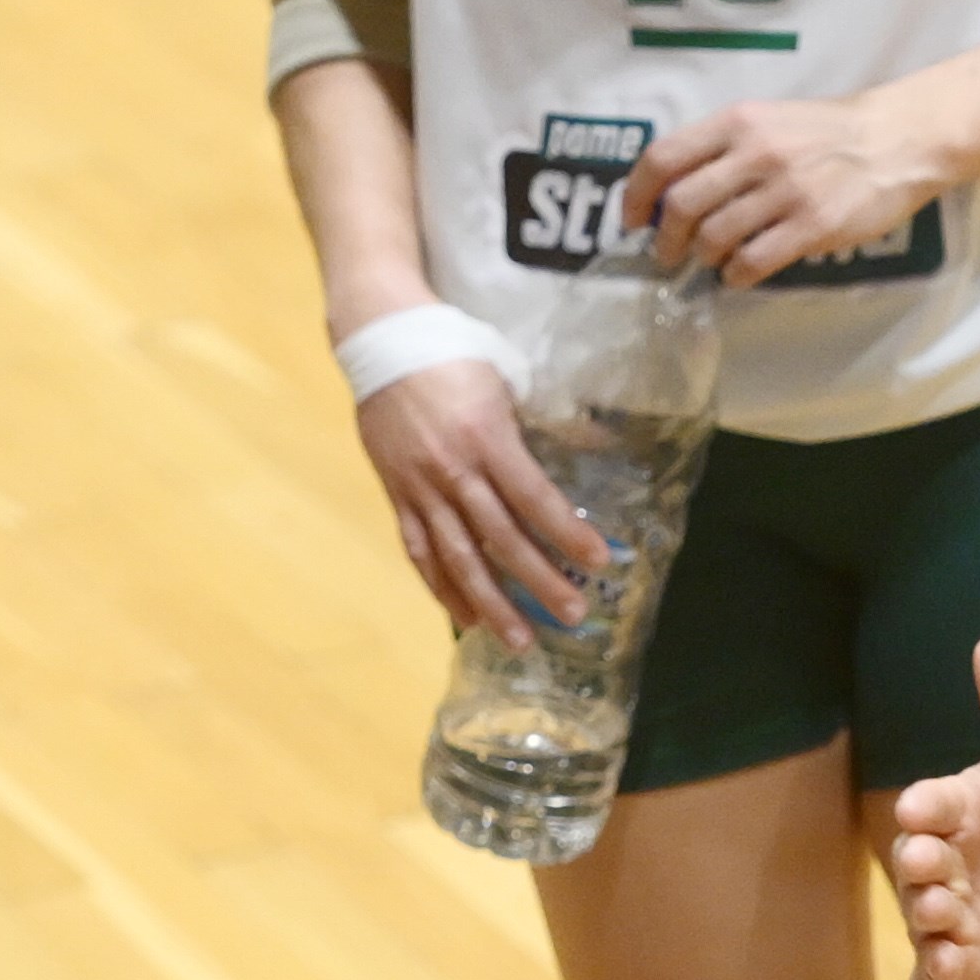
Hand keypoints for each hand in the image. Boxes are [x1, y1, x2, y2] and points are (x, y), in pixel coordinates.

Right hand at [351, 353, 604, 648]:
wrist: (380, 339)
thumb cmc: (452, 352)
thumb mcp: (505, 375)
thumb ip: (543, 419)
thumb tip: (596, 443)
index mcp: (487, 437)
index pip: (534, 497)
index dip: (567, 533)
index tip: (599, 562)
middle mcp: (453, 470)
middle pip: (500, 538)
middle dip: (539, 582)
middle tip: (573, 616)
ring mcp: (421, 488)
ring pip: (458, 558)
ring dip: (491, 604)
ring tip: (520, 640)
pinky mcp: (397, 495)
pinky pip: (420, 551)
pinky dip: (442, 588)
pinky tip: (465, 618)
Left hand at [624, 93, 944, 285]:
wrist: (896, 139)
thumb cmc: (827, 133)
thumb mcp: (768, 120)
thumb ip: (723, 149)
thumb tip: (674, 193)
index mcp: (738, 121)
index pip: (664, 158)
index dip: (637, 195)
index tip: (632, 221)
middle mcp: (755, 152)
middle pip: (682, 206)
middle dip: (666, 240)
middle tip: (669, 256)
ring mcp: (784, 189)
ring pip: (714, 238)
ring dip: (704, 259)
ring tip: (713, 262)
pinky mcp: (811, 224)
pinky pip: (753, 262)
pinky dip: (737, 276)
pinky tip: (742, 274)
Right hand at [885, 638, 979, 979]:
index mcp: (953, 814)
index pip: (931, 804)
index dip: (928, 807)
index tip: (921, 808)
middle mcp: (938, 863)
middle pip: (914, 859)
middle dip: (920, 859)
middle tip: (934, 859)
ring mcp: (942, 915)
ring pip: (924, 912)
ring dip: (932, 909)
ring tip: (947, 908)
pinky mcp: (955, 960)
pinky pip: (940, 965)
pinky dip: (945, 963)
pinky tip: (954, 959)